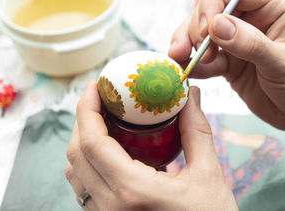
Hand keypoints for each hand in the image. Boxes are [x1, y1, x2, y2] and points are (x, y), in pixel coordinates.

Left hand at [65, 80, 237, 209]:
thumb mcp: (208, 174)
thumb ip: (196, 131)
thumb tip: (190, 96)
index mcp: (133, 192)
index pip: (92, 143)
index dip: (87, 109)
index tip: (96, 86)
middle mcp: (111, 208)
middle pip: (76, 155)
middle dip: (83, 120)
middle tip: (101, 98)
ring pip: (76, 173)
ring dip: (83, 141)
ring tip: (103, 119)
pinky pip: (86, 188)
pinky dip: (89, 162)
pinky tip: (110, 149)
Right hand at [169, 0, 284, 138]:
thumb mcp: (283, 64)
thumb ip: (250, 44)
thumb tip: (216, 25)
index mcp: (272, 7)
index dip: (213, 4)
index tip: (205, 30)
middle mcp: (252, 19)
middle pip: (210, 8)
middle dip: (195, 26)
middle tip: (191, 49)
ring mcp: (237, 41)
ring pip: (201, 32)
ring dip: (186, 44)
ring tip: (179, 59)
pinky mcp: (228, 62)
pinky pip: (203, 58)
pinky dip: (192, 64)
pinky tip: (186, 72)